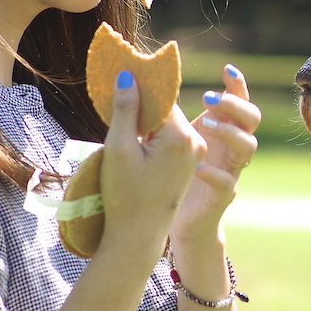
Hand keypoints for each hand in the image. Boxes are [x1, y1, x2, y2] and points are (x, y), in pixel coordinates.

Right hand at [98, 69, 206, 255]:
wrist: (139, 236)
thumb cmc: (125, 195)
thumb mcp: (119, 148)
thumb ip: (126, 109)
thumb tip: (128, 74)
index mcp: (180, 136)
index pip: (160, 95)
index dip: (139, 86)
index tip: (119, 76)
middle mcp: (195, 141)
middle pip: (166, 108)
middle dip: (142, 104)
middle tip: (115, 102)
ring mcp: (195, 153)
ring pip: (168, 122)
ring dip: (146, 121)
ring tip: (121, 128)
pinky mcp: (190, 163)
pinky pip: (171, 137)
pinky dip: (153, 135)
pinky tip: (133, 143)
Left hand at [170, 64, 260, 247]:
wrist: (169, 220)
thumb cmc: (164, 171)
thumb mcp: (163, 137)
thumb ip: (165, 112)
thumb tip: (148, 80)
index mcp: (219, 127)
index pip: (237, 100)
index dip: (238, 85)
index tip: (227, 69)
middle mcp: (230, 146)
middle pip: (252, 118)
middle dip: (235, 105)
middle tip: (207, 98)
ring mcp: (230, 170)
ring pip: (247, 147)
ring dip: (229, 133)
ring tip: (204, 127)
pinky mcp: (222, 195)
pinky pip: (228, 182)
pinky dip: (214, 174)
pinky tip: (196, 169)